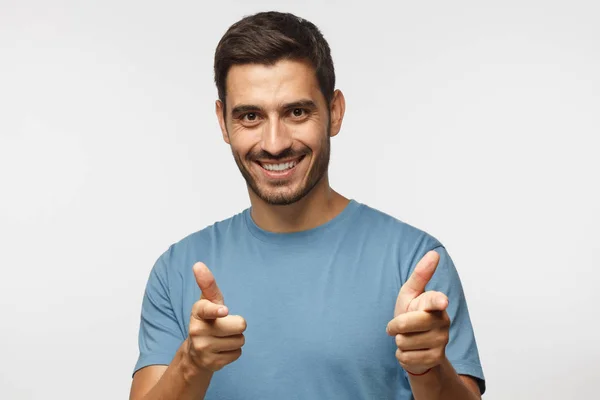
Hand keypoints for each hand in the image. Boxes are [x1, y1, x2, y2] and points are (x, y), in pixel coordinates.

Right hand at [186, 262, 246, 371]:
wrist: (195, 352)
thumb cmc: (208, 320)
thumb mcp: (208, 302)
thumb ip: (207, 284)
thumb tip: (198, 264)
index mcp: (197, 312)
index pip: (207, 309)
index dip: (216, 310)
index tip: (224, 310)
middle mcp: (197, 331)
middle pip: (239, 326)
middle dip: (238, 325)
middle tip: (225, 326)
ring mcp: (204, 348)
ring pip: (240, 340)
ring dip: (236, 339)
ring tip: (222, 338)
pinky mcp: (212, 364)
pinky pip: (237, 354)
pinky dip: (233, 351)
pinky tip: (221, 349)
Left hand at [386, 251, 450, 374]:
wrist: (417, 344)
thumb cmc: (412, 312)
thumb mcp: (411, 293)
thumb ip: (420, 274)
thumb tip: (435, 253)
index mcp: (435, 302)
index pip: (435, 300)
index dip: (437, 300)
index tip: (442, 300)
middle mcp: (442, 321)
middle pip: (406, 323)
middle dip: (394, 325)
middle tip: (397, 325)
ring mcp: (442, 341)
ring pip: (404, 342)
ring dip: (400, 341)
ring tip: (409, 337)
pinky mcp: (436, 358)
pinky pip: (405, 357)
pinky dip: (402, 355)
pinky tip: (412, 351)